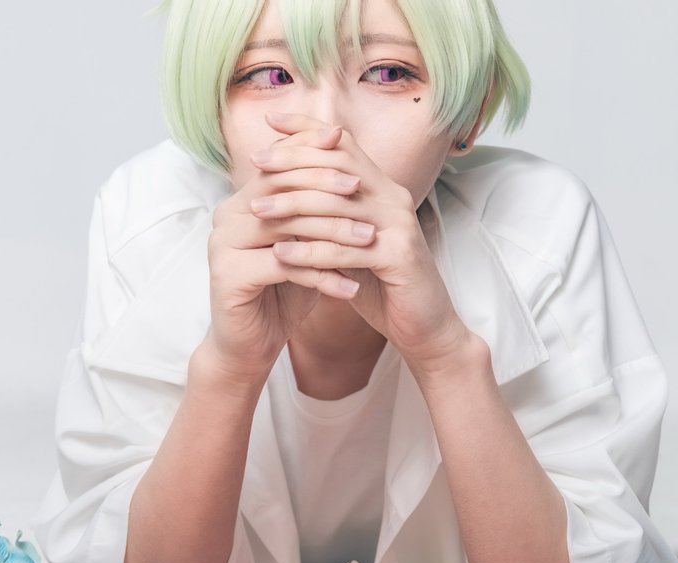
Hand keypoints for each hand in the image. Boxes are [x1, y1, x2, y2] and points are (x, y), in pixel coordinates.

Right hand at [204, 123, 378, 378]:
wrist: (250, 345)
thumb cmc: (281, 293)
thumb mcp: (304, 247)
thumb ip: (317, 213)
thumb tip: (355, 169)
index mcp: (240, 203)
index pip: (277, 167)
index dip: (310, 153)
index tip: (348, 145)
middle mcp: (225, 218)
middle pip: (279, 188)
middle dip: (324, 186)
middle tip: (363, 189)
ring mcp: (223, 246)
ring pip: (285, 226)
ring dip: (331, 232)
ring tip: (369, 239)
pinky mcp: (229, 276)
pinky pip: (284, 266)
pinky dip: (321, 275)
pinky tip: (351, 287)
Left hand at [248, 112, 472, 371]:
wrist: (422, 324)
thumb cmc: (380, 283)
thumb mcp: (349, 240)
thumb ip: (326, 212)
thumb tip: (281, 184)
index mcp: (382, 187)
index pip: (343, 144)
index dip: (308, 129)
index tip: (270, 122)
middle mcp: (394, 197)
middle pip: (338, 164)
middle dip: (293, 162)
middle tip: (255, 166)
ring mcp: (400, 225)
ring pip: (337, 204)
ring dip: (293, 206)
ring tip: (257, 212)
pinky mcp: (399, 257)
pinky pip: (345, 249)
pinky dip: (310, 251)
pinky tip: (280, 255)